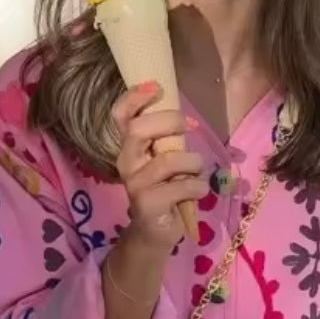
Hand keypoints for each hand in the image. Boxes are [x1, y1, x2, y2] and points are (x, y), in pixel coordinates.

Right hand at [113, 82, 205, 252]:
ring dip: (192, 162)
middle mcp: (126, 162)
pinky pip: (181, 187)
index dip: (134, 97)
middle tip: (190, 126)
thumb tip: (185, 116)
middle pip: (139, 130)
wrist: (154, 232)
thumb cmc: (165, 189)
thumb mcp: (165, 159)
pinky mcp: (148, 204)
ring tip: (198, 171)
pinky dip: (198, 186)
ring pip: (166, 160)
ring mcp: (135, 185)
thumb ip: (168, 138)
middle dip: (169, 121)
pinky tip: (199, 191)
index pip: (120, 116)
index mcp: (129, 147)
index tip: (157, 86)